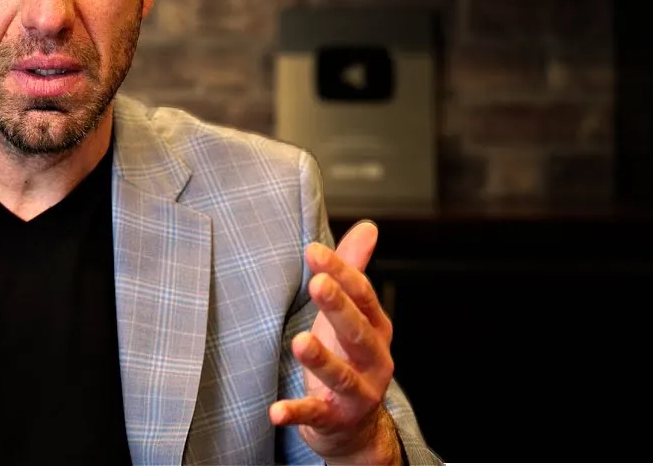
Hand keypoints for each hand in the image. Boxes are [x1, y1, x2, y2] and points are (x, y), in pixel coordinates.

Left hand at [270, 220, 399, 462]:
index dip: (341, 272)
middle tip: (317, 283)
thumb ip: (355, 270)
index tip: (313, 251)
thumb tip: (368, 227)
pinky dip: (296, 412)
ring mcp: (358, 393)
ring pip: (342, 375)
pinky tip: (275, 410)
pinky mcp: (335, 419)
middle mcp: (374, 361)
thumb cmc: (348, 357)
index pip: (363, 296)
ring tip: (299, 342)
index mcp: (376, 329)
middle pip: (359, 332)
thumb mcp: (351, 313)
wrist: (355, 425)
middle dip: (339, 308)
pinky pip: (315, 414)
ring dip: (321, 360)